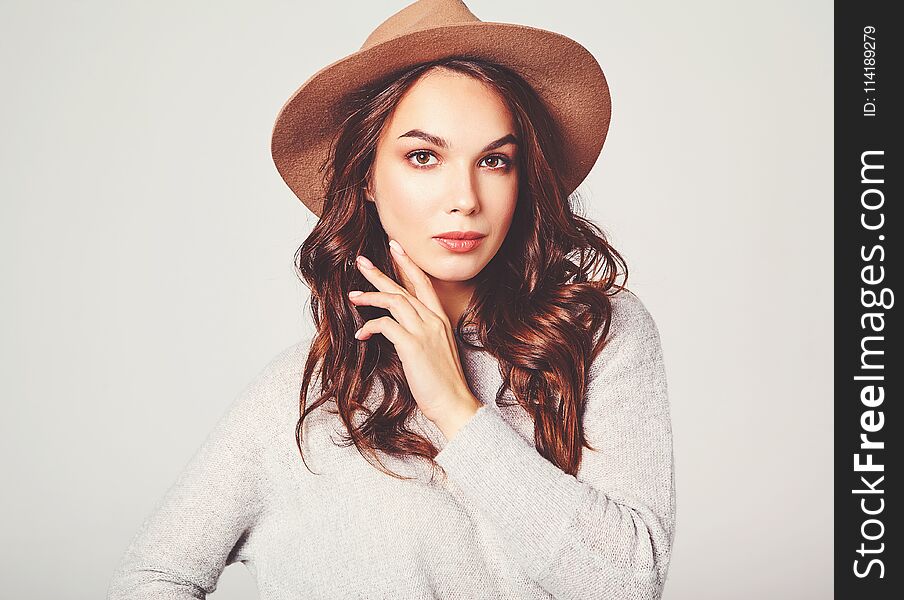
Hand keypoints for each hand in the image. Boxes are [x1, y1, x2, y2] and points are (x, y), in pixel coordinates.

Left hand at [348, 240, 480, 438]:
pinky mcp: (412, 345)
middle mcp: (433, 321)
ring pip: (394, 301)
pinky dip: (370, 327)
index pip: (423, 283)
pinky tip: (361, 335)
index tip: (394, 247)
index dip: (408, 264)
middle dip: (380, 272)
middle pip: (404, 288)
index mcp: (440, 319)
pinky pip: (386, 326)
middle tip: (361, 261)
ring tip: (352, 296)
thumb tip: (398, 330)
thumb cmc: (443, 382)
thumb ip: (421, 334)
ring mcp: (424, 331)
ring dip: (370, 296)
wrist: (454, 404)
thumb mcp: (435, 351)